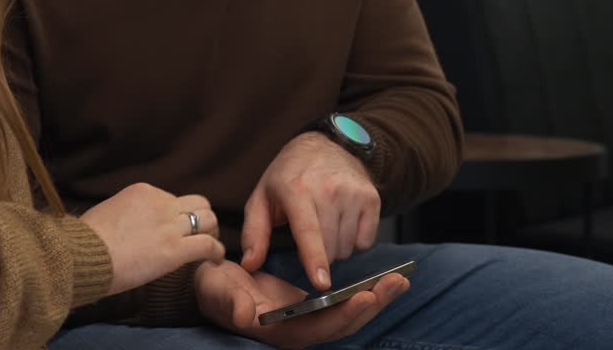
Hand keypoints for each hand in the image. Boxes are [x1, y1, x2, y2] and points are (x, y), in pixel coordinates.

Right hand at [81, 183, 225, 295]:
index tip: (175, 229)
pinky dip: (216, 251)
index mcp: (143, 191)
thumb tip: (132, 225)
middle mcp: (160, 203)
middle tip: (200, 236)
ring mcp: (169, 225)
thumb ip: (128, 213)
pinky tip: (214, 259)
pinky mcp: (174, 250)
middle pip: (199, 203)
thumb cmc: (86, 240)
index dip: (179, 215)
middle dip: (202, 219)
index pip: (174, 197)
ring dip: (212, 233)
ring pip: (209, 220)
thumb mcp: (109, 211)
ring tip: (209, 248)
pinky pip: (208, 244)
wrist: (82, 255)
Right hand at [196, 260, 409, 348]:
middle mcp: (298, 332)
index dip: (345, 314)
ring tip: (400, 279)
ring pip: (349, 317)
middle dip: (373, 305)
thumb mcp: (218, 292)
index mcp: (280, 332)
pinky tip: (381, 281)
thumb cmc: (214, 290)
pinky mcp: (312, 310)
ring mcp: (307, 322)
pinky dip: (365, 293)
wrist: (212, 287)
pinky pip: (344, 306)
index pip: (321, 328)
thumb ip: (231, 303)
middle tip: (398, 281)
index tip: (366, 295)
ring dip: (376, 299)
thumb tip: (248, 314)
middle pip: (344, 325)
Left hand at [241, 132, 380, 289]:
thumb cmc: (288, 176)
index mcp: (296, 189)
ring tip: (324, 225)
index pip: (308, 231)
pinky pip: (366, 242)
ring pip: (348, 248)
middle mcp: (329, 189)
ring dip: (336, 248)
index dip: (314, 259)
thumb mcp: (261, 198)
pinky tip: (342, 222)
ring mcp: (353, 193)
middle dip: (318, 256)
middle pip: (330, 248)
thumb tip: (248, 265)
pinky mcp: (372, 197)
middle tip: (308, 236)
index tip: (322, 283)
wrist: (325, 145)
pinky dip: (354, 241)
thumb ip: (253, 234)